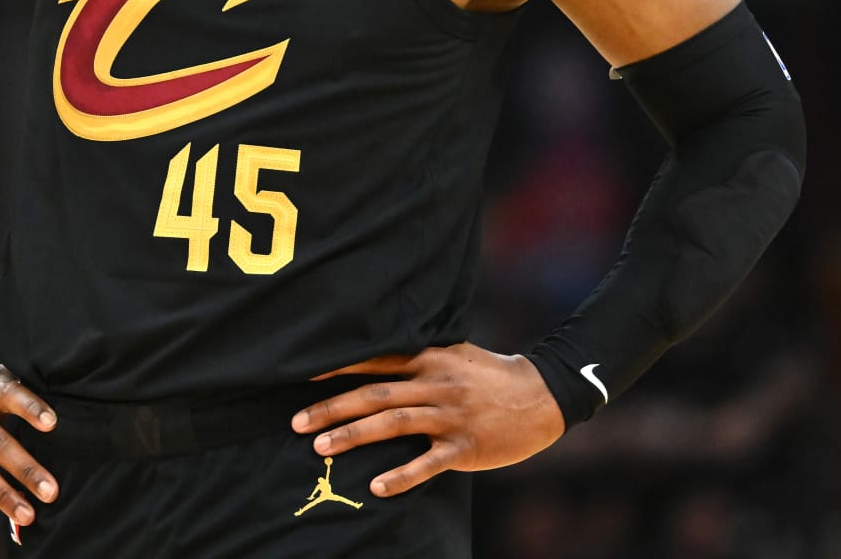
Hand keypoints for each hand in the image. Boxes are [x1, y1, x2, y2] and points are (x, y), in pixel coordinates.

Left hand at [291, 343, 564, 496]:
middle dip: (333, 408)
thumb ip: (419, 356)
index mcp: (430, 358)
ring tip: (321, 448)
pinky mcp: (465, 447)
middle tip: (297, 421)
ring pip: (393, 425)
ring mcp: (450, 416)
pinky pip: (429, 464)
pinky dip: (402, 475)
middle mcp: (436, 384)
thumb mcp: (454, 354)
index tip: (302, 374)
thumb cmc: (490, 374)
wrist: (542, 395)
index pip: (375, 360)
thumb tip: (375, 353)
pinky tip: (377, 487)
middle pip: (375, 394)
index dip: (338, 367)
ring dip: (353, 437)